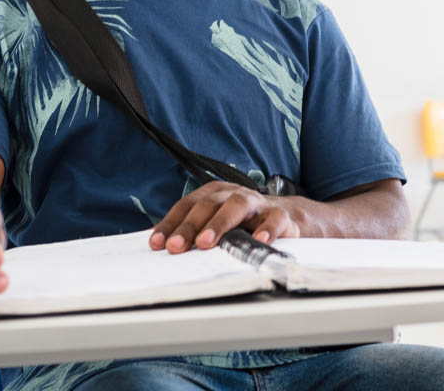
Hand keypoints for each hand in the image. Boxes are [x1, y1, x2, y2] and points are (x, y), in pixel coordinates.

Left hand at [149, 181, 305, 253]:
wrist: (286, 219)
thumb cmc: (244, 224)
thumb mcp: (217, 225)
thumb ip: (195, 233)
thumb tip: (164, 248)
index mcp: (214, 194)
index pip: (187, 205)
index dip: (171, 223)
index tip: (157, 243)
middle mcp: (233, 194)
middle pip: (208, 204)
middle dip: (190, 226)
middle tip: (176, 246)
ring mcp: (257, 203)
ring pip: (237, 206)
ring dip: (220, 223)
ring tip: (206, 243)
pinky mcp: (280, 215)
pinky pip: (274, 219)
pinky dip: (266, 230)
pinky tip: (258, 241)